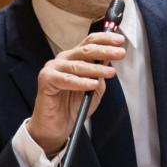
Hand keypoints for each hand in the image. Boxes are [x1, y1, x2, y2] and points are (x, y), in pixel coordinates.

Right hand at [27, 31, 125, 153]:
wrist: (56, 126)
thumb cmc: (73, 106)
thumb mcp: (94, 88)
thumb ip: (100, 73)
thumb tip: (109, 58)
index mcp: (74, 58)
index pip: (90, 42)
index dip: (106, 39)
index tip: (120, 41)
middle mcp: (63, 60)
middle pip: (85, 50)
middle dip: (105, 50)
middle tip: (120, 53)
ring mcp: (53, 68)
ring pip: (78, 65)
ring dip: (96, 69)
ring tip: (111, 72)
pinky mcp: (46, 80)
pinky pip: (66, 80)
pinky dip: (81, 82)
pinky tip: (92, 84)